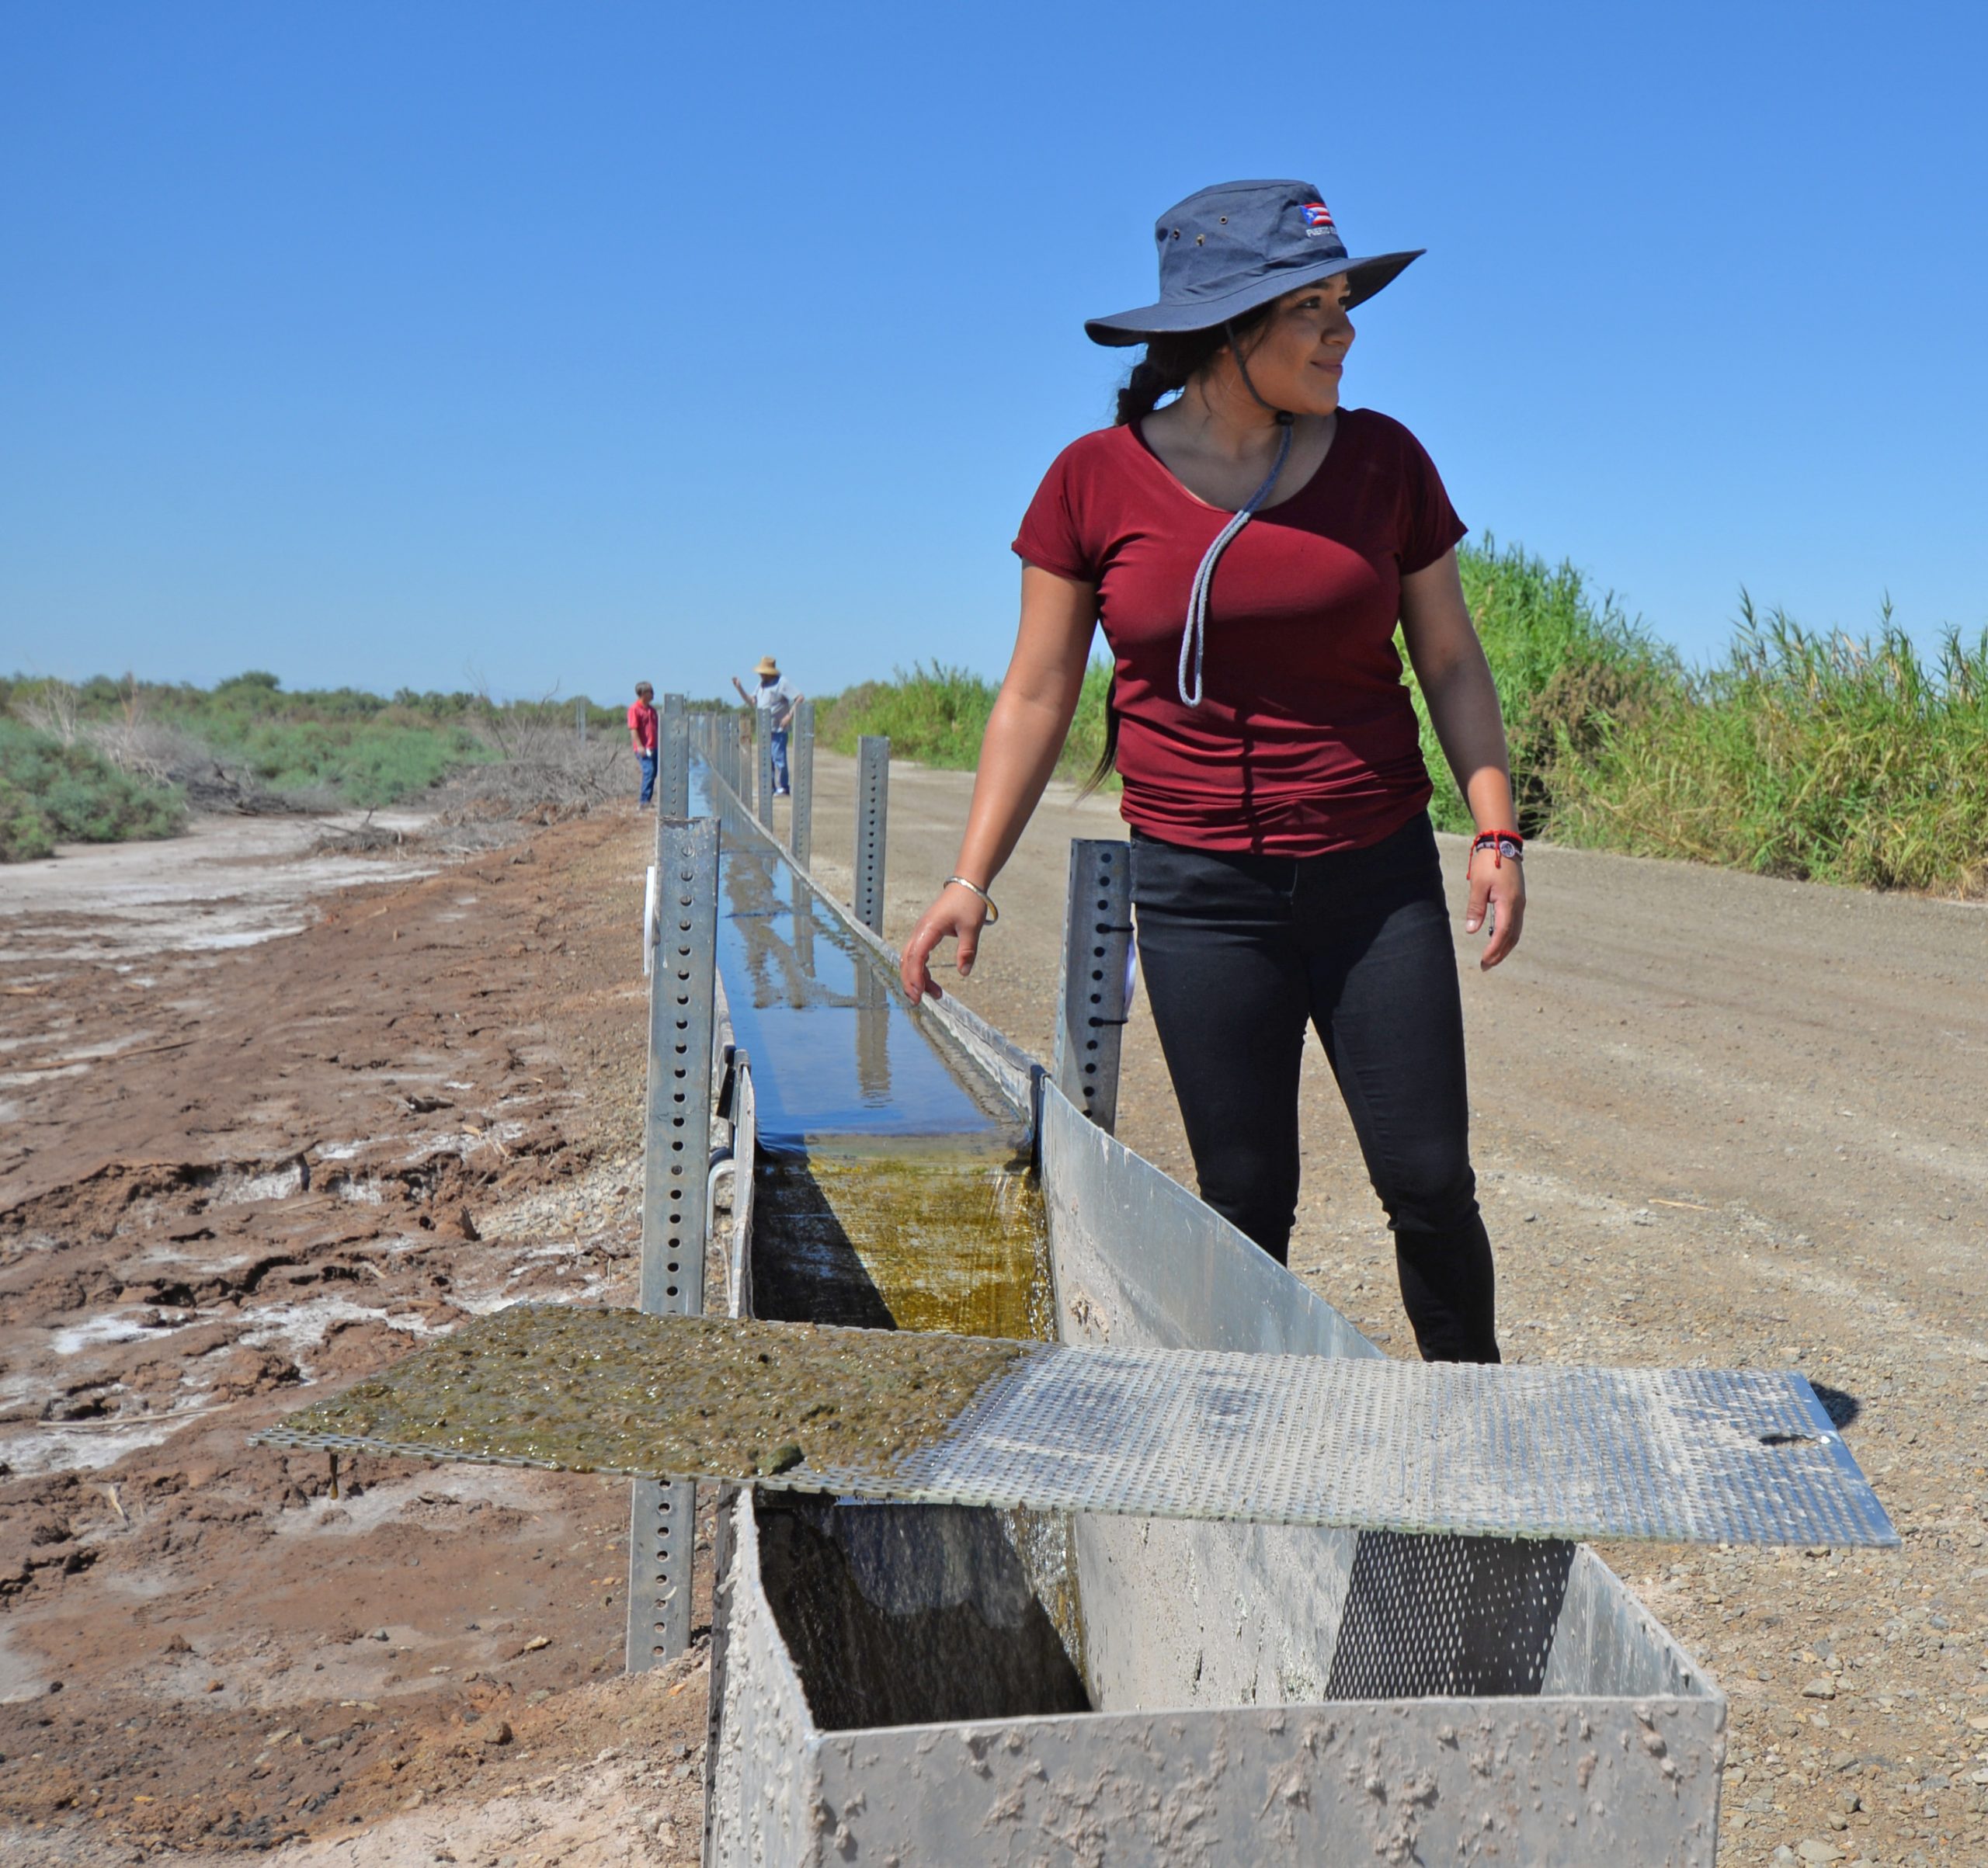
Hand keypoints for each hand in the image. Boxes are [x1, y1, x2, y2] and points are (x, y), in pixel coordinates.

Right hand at [900, 883, 990, 1002]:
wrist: (966, 885)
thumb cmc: (968, 902)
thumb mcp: (971, 927)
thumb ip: (967, 950)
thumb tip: (964, 972)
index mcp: (928, 929)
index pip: (916, 957)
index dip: (915, 977)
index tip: (920, 994)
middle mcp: (920, 931)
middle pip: (907, 960)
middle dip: (910, 981)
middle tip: (919, 1001)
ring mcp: (921, 932)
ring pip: (910, 959)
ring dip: (916, 977)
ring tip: (933, 994)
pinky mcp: (926, 934)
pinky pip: (917, 955)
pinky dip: (920, 970)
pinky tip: (930, 981)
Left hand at [1464, 847, 1525, 968]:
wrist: (1502, 843)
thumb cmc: (1488, 862)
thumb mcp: (1478, 885)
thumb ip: (1476, 908)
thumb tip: (1472, 931)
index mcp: (1509, 903)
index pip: (1502, 934)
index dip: (1493, 950)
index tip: (1483, 961)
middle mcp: (1518, 905)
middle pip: (1512, 937)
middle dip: (1500, 953)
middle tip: (1486, 966)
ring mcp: (1520, 903)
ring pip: (1516, 932)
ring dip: (1505, 947)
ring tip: (1492, 958)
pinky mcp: (1518, 899)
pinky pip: (1516, 923)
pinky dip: (1508, 936)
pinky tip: (1498, 940)